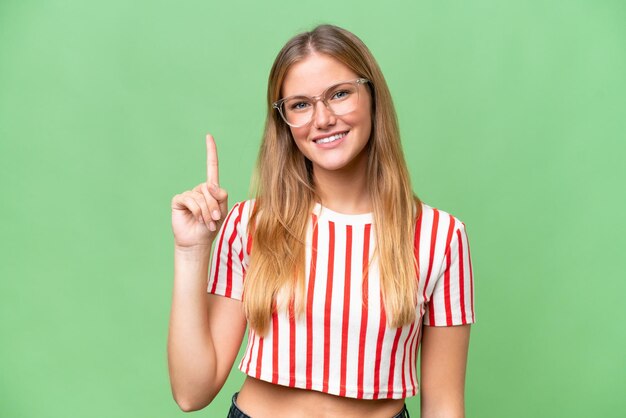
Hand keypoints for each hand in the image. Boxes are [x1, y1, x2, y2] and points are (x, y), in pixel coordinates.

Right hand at [171, 134, 228, 248]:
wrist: (198, 241)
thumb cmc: (211, 226)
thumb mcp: (222, 210)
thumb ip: (220, 196)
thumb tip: (210, 184)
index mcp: (210, 189)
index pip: (211, 167)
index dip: (210, 152)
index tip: (208, 136)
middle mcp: (199, 189)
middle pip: (210, 189)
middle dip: (214, 206)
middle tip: (214, 220)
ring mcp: (188, 194)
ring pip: (201, 196)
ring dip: (207, 212)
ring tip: (207, 223)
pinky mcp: (179, 200)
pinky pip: (190, 200)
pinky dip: (197, 211)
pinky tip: (196, 218)